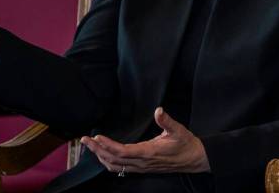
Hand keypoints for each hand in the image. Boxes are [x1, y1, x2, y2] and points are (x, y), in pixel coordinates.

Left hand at [80, 107, 209, 174]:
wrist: (194, 159)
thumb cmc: (186, 144)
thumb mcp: (179, 130)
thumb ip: (167, 121)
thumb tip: (159, 110)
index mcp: (148, 153)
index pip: (122, 151)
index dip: (108, 145)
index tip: (97, 137)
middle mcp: (142, 163)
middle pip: (114, 159)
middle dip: (97, 150)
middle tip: (84, 140)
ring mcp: (141, 167)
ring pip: (115, 166)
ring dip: (100, 157)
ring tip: (90, 146)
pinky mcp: (142, 168)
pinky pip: (121, 168)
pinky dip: (109, 162)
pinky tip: (103, 155)